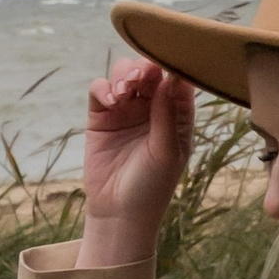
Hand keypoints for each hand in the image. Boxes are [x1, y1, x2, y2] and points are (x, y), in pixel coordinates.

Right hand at [78, 57, 194, 268]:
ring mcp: (125, 110)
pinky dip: (104, 88)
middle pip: (149, 70)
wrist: (119, 212)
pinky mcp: (101, 117)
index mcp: (176, 114)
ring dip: (124, 75)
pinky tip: (111, 102)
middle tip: (140, 80)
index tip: (166, 67)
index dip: (172, 66)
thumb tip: (170, 77)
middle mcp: (152, 107)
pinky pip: (100, 90)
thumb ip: (168, 115)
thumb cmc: (152, 186)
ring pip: (124, 74)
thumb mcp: (167, 152)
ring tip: (124, 94)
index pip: (177, 79)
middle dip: (145, 68)